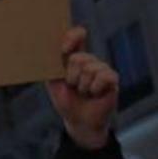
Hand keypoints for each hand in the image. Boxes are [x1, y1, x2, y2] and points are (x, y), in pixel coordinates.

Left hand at [45, 26, 117, 149]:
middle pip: (79, 58)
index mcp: (74, 57)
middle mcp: (89, 60)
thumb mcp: (53, 83)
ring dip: (82, 86)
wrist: (79, 121)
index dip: (72, 37)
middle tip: (73, 87)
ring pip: (89, 69)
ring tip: (84, 93)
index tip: (65, 48)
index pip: (76, 37)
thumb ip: (51, 66)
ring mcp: (102, 68)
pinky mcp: (112, 79)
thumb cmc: (66, 101)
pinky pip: (103, 76)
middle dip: (71, 77)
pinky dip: (95, 88)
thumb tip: (45, 52)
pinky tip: (95, 94)